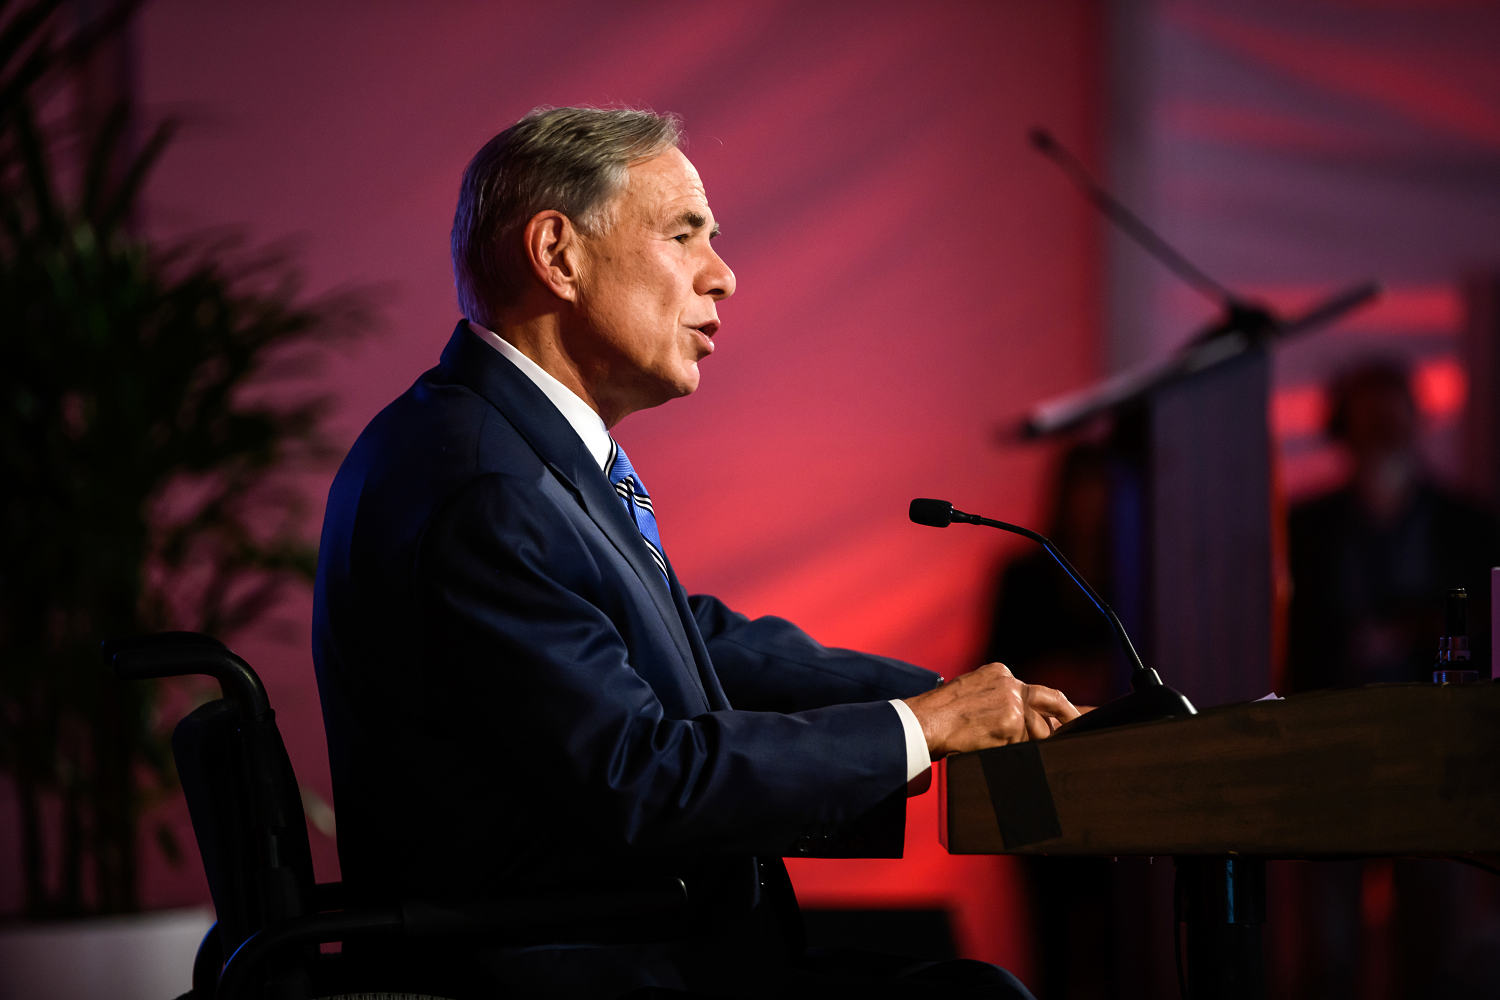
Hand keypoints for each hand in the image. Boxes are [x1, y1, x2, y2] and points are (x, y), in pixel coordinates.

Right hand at [902, 662, 1079, 758]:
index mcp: (999, 673)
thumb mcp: (972, 693)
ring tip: (1002, 747)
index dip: (1055, 706)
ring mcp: (1012, 703)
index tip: (1068, 715)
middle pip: (1050, 702)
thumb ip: (999, 699)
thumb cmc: (940, 714)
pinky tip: (988, 748)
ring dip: (1024, 744)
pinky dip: (1010, 753)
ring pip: (1035, 731)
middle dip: (1069, 718)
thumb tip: (1026, 720)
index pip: (1035, 690)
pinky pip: (1022, 746)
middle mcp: (1009, 684)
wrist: (922, 722)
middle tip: (1077, 729)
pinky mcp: (1011, 724)